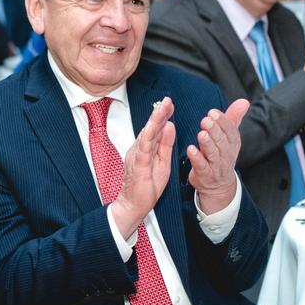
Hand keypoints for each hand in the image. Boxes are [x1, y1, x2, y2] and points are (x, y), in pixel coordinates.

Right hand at [112, 97, 176, 237]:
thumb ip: (165, 144)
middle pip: (150, 128)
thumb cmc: (147, 185)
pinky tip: (152, 129)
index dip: (163, 115)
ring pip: (146, 135)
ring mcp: (137, 157)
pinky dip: (147, 138)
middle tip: (167, 100)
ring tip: (162, 110)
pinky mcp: (138, 166)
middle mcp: (139, 149)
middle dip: (159, 113)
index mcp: (146, 147)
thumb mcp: (163, 161)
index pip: (156, 128)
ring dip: (154, 121)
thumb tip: (170, 125)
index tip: (170, 103)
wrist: (134, 204)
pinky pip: (143, 150)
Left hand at [188, 99, 248, 213]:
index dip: (222, 121)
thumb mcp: (229, 137)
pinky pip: (202, 166)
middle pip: (222, 141)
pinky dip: (197, 158)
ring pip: (213, 153)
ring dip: (207, 143)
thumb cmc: (221, 155)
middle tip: (206, 120)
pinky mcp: (205, 174)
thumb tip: (244, 101)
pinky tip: (191, 150)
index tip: (213, 112)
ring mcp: (216, 165)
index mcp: (232, 143)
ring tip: (201, 134)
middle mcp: (226, 154)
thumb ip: (233, 118)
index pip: (230, 131)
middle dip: (214, 130)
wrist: (218, 185)